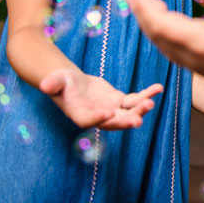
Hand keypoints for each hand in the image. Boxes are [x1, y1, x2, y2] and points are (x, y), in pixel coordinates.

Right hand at [40, 67, 162, 129]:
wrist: (72, 83)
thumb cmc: (61, 82)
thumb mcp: (56, 80)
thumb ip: (52, 84)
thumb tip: (44, 85)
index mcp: (80, 114)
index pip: (89, 120)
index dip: (98, 118)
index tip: (108, 113)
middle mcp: (97, 116)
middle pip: (113, 122)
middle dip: (125, 122)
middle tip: (137, 121)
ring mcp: (110, 110)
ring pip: (127, 113)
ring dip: (139, 109)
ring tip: (151, 103)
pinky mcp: (119, 101)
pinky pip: (135, 100)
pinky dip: (146, 95)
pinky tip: (158, 88)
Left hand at [126, 0, 203, 84]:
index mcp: (201, 44)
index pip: (160, 25)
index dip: (144, 7)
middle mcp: (194, 60)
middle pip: (156, 37)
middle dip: (142, 15)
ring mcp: (199, 67)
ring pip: (164, 46)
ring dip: (152, 25)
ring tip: (146, 5)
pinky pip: (175, 52)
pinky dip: (164, 35)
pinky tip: (171, 23)